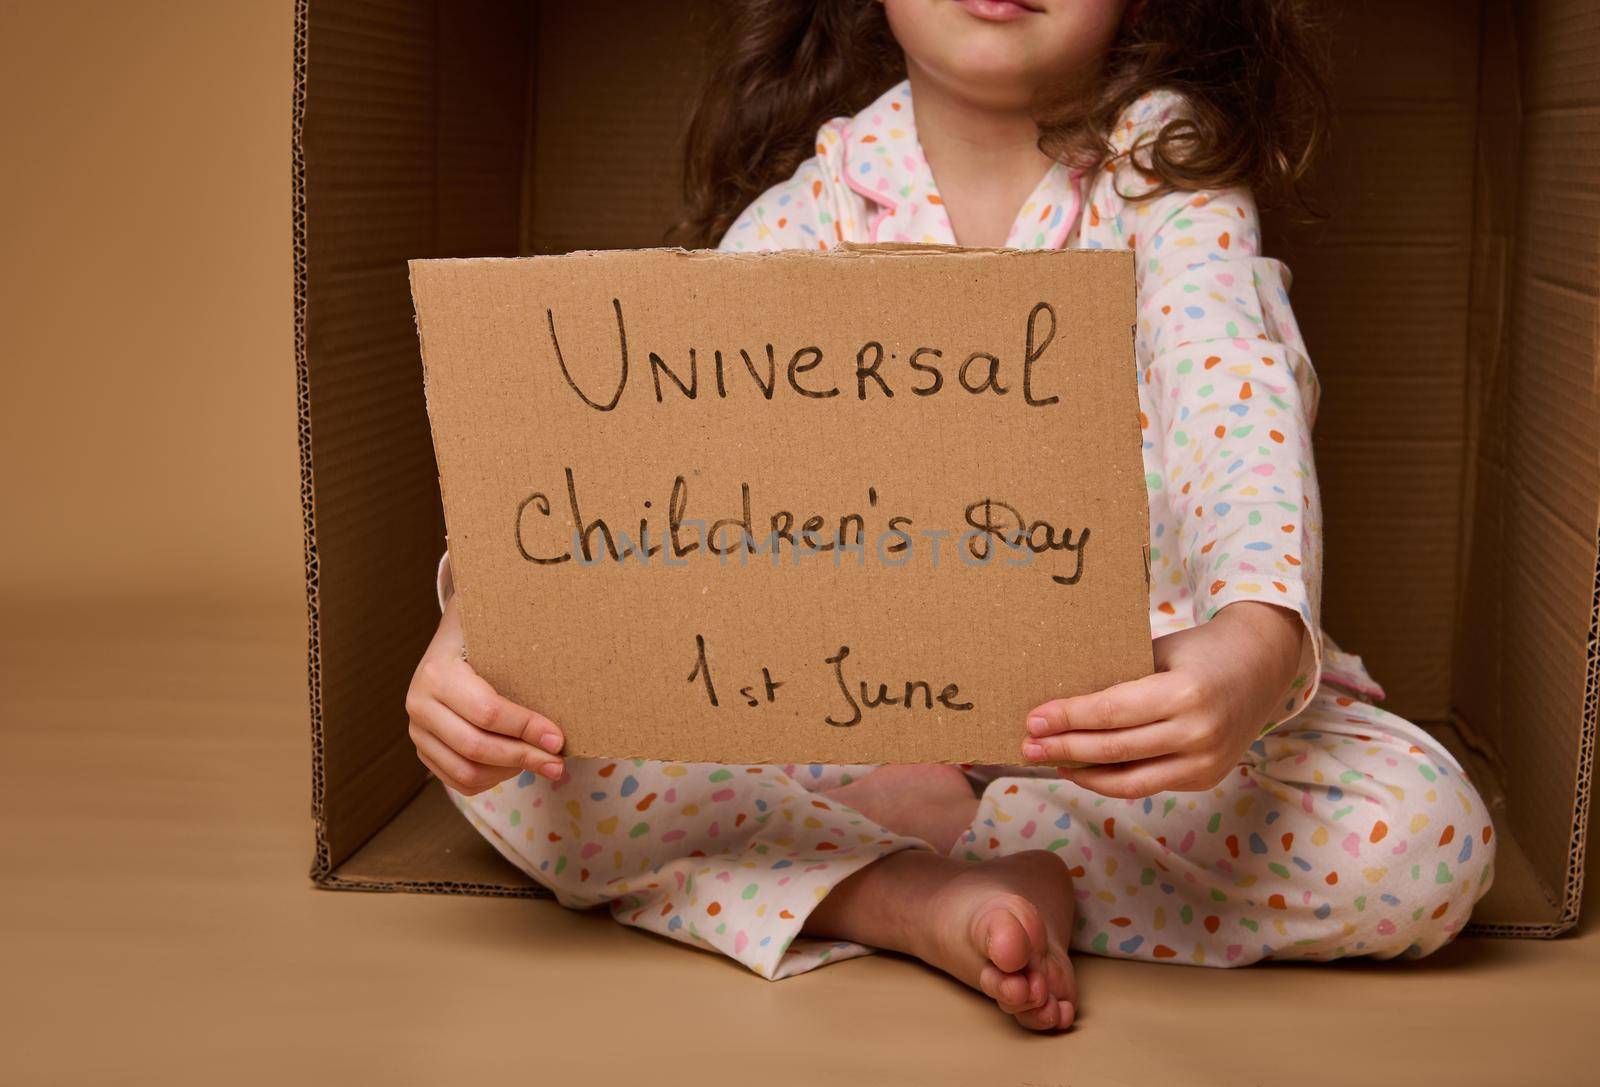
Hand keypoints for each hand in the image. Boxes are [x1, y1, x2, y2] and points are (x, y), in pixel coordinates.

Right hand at [404, 594, 565, 793]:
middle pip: (476, 747)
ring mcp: (418, 731)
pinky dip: (492, 780)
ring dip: (509, 772)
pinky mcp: (424, 750)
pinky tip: (515, 766)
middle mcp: (420, 704)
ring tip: (539, 763)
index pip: (487, 712)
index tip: (557, 738)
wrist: (450, 640)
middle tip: (557, 763)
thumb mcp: (496, 636)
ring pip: (466, 771)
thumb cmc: (482, 637)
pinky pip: (459, 781)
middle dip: (523, 758)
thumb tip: (571, 683)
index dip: (525, 729)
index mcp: (437, 673)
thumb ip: (523, 656)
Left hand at [1019, 602, 1304, 797]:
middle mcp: (1199, 732)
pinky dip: (1111, 779)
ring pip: (1129, 780)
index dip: (1069, 718)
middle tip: (1028, 744)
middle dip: (1064, 748)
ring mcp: (1206, 761)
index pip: (1112, 711)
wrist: (1263, 665)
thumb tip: (1060, 702)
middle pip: (1115, 749)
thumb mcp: (1159, 652)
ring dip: (1082, 773)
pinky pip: (1148, 785)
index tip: (1033, 719)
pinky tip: (1083, 769)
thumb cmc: (1199, 650)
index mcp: (1185, 692)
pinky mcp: (1206, 778)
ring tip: (1049, 761)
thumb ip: (1119, 679)